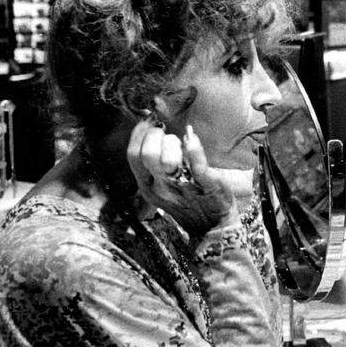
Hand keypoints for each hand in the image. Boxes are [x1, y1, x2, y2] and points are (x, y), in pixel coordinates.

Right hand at [126, 119, 239, 236]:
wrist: (212, 225)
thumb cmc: (185, 198)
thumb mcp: (160, 184)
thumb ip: (153, 160)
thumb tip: (149, 124)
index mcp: (147, 186)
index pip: (133, 155)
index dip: (140, 133)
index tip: (150, 122)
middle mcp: (161, 188)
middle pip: (148, 154)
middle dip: (157, 136)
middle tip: (168, 137)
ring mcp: (183, 187)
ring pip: (168, 159)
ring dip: (174, 144)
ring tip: (182, 146)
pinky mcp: (207, 185)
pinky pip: (197, 166)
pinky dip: (193, 149)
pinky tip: (191, 137)